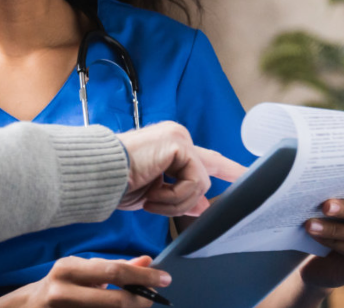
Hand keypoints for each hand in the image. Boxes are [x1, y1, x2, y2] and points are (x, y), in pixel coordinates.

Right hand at [0, 256, 167, 307]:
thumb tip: (147, 260)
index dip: (145, 276)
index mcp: (68, 268)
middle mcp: (63, 291)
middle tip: (154, 298)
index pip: (115, 271)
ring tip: (137, 304)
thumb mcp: (83, 270)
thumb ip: (115, 266)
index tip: (165, 278)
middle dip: (142, 300)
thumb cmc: (60, 285)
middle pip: (117, 301)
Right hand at [114, 123, 247, 215]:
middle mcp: (177, 138)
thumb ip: (182, 196)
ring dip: (175, 202)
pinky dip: (174, 197)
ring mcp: (180, 139)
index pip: (205, 158)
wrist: (98, 175)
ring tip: (150, 200)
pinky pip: (193, 182)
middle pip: (208, 170)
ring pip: (200, 183)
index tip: (245, 175)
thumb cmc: (116, 183)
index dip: (228, 169)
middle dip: (195, 196)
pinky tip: (152, 195)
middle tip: (184, 197)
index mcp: (169, 146)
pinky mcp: (179, 145)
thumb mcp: (155, 195)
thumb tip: (203, 207)